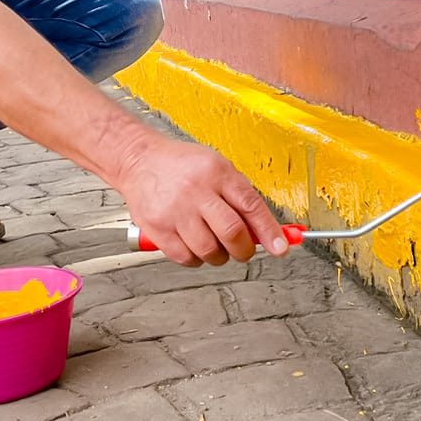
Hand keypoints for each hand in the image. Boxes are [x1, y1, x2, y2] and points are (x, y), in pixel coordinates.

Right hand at [114, 133, 289, 266]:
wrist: (139, 161)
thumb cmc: (182, 165)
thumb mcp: (217, 167)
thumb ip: (239, 197)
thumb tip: (264, 231)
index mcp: (217, 172)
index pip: (251, 206)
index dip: (269, 231)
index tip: (281, 248)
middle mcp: (196, 191)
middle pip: (232, 233)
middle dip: (244, 250)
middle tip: (243, 250)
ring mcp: (175, 211)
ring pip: (209, 251)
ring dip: (219, 256)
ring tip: (214, 244)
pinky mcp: (158, 229)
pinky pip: (186, 258)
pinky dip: (196, 259)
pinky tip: (194, 244)